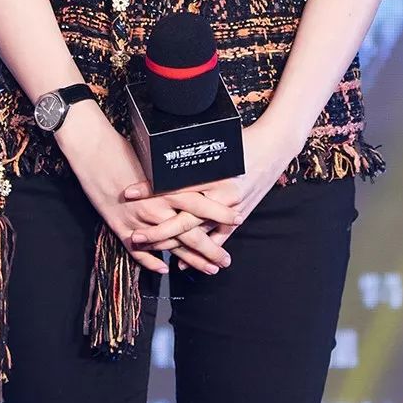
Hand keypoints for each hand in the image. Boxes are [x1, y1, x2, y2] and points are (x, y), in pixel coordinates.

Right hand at [55, 104, 238, 274]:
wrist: (91, 148)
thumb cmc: (123, 146)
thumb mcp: (154, 157)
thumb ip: (174, 172)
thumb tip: (195, 174)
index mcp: (166, 186)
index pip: (201, 203)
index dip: (220, 213)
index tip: (238, 219)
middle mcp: (155, 206)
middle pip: (189, 233)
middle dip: (211, 249)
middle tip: (226, 260)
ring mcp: (138, 219)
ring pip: (169, 246)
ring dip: (190, 260)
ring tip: (208, 269)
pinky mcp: (120, 226)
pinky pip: (139, 251)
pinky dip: (152, 262)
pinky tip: (165, 269)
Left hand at [121, 115, 290, 267]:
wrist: (274, 147)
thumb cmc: (244, 140)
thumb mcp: (216, 143)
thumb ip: (193, 155)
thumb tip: (161, 158)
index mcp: (213, 174)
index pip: (175, 185)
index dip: (150, 189)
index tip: (129, 193)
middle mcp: (222, 194)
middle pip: (183, 218)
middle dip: (157, 230)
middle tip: (134, 236)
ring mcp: (232, 209)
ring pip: (197, 232)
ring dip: (173, 243)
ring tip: (150, 249)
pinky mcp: (239, 215)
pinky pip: (216, 238)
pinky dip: (197, 250)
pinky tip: (179, 261)